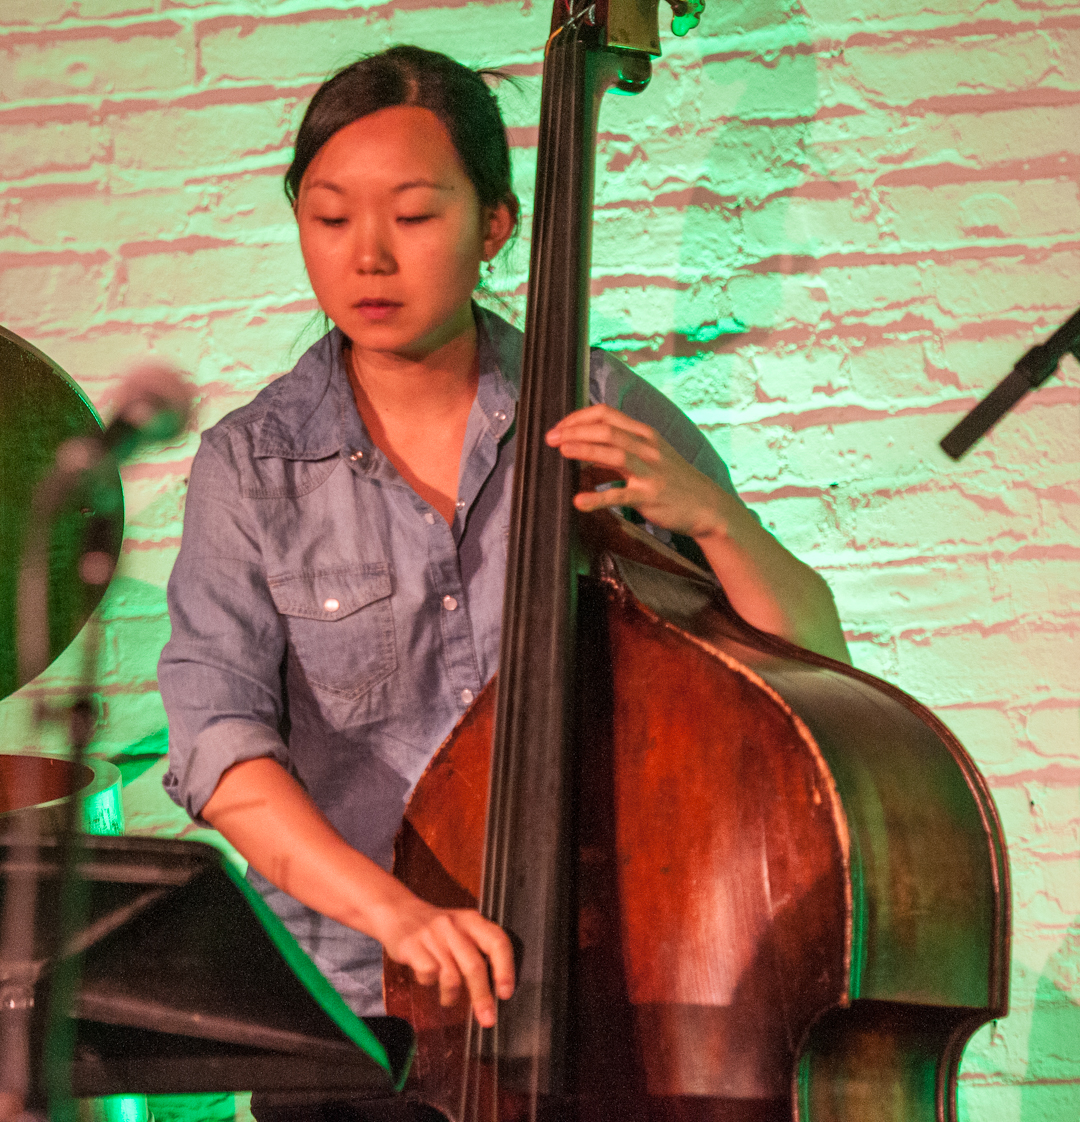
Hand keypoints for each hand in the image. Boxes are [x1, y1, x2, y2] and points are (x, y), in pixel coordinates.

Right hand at [379, 894, 514, 1027]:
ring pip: (451, 975)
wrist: (399, 911)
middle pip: (474, 966)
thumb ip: (480, 951)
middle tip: (487, 1019)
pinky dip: (429, 983)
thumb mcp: (463, 930)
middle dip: (482, 997)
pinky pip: (428, 974)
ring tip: (449, 998)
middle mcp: (454, 925)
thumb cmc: (437, 929)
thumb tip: (499, 988)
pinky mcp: (411, 945)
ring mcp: (432, 935)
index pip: (497, 941)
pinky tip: (428, 979)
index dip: (505, 969)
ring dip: (452, 995)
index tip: (505, 993)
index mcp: (472, 920)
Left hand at [545, 404, 731, 540]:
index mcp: (645, 434)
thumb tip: (584, 449)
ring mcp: (650, 471)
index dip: (578, 417)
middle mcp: (647, 448)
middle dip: (575, 431)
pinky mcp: (649, 496)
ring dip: (585, 450)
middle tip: (550, 438)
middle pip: (606, 430)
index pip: (607, 414)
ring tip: (562, 451)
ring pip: (614, 454)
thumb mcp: (650, 456)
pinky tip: (579, 501)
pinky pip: (620, 496)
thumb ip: (619, 450)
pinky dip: (598, 498)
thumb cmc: (674, 481)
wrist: (707, 506)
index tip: (559, 426)